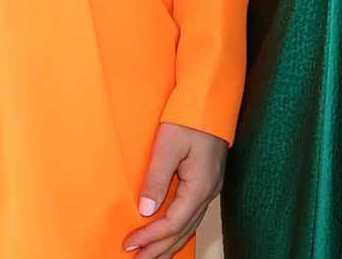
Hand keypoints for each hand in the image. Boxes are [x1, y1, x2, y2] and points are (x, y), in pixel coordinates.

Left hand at [123, 122, 227, 256]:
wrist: (211, 99)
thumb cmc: (190, 117)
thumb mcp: (168, 145)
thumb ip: (157, 178)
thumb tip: (147, 210)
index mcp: (201, 185)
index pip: (173, 222)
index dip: (150, 237)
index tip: (129, 244)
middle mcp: (209, 191)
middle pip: (183, 231)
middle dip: (159, 249)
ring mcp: (210, 188)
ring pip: (189, 226)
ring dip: (169, 244)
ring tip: (151, 258)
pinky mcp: (206, 182)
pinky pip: (192, 216)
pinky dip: (178, 231)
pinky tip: (169, 237)